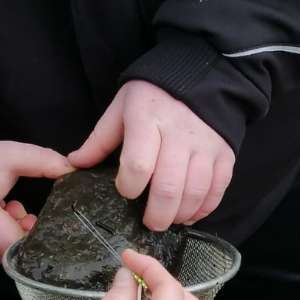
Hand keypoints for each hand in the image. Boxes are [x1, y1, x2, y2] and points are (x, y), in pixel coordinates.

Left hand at [69, 80, 234, 230]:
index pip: (138, 164)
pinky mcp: (225, 153)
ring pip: (195, 191)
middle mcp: (179, 133)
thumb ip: (99, 140)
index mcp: (147, 120)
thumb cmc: (152, 97)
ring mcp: (206, 145)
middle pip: (168, 186)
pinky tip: (189, 215)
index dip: (129, 186)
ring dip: (180, 214)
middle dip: (157, 213)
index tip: (125, 191)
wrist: (199, 76)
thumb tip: (74, 165)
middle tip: (149, 223)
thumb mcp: (121, 109)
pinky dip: (204, 208)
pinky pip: (217, 188)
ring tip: (168, 221)